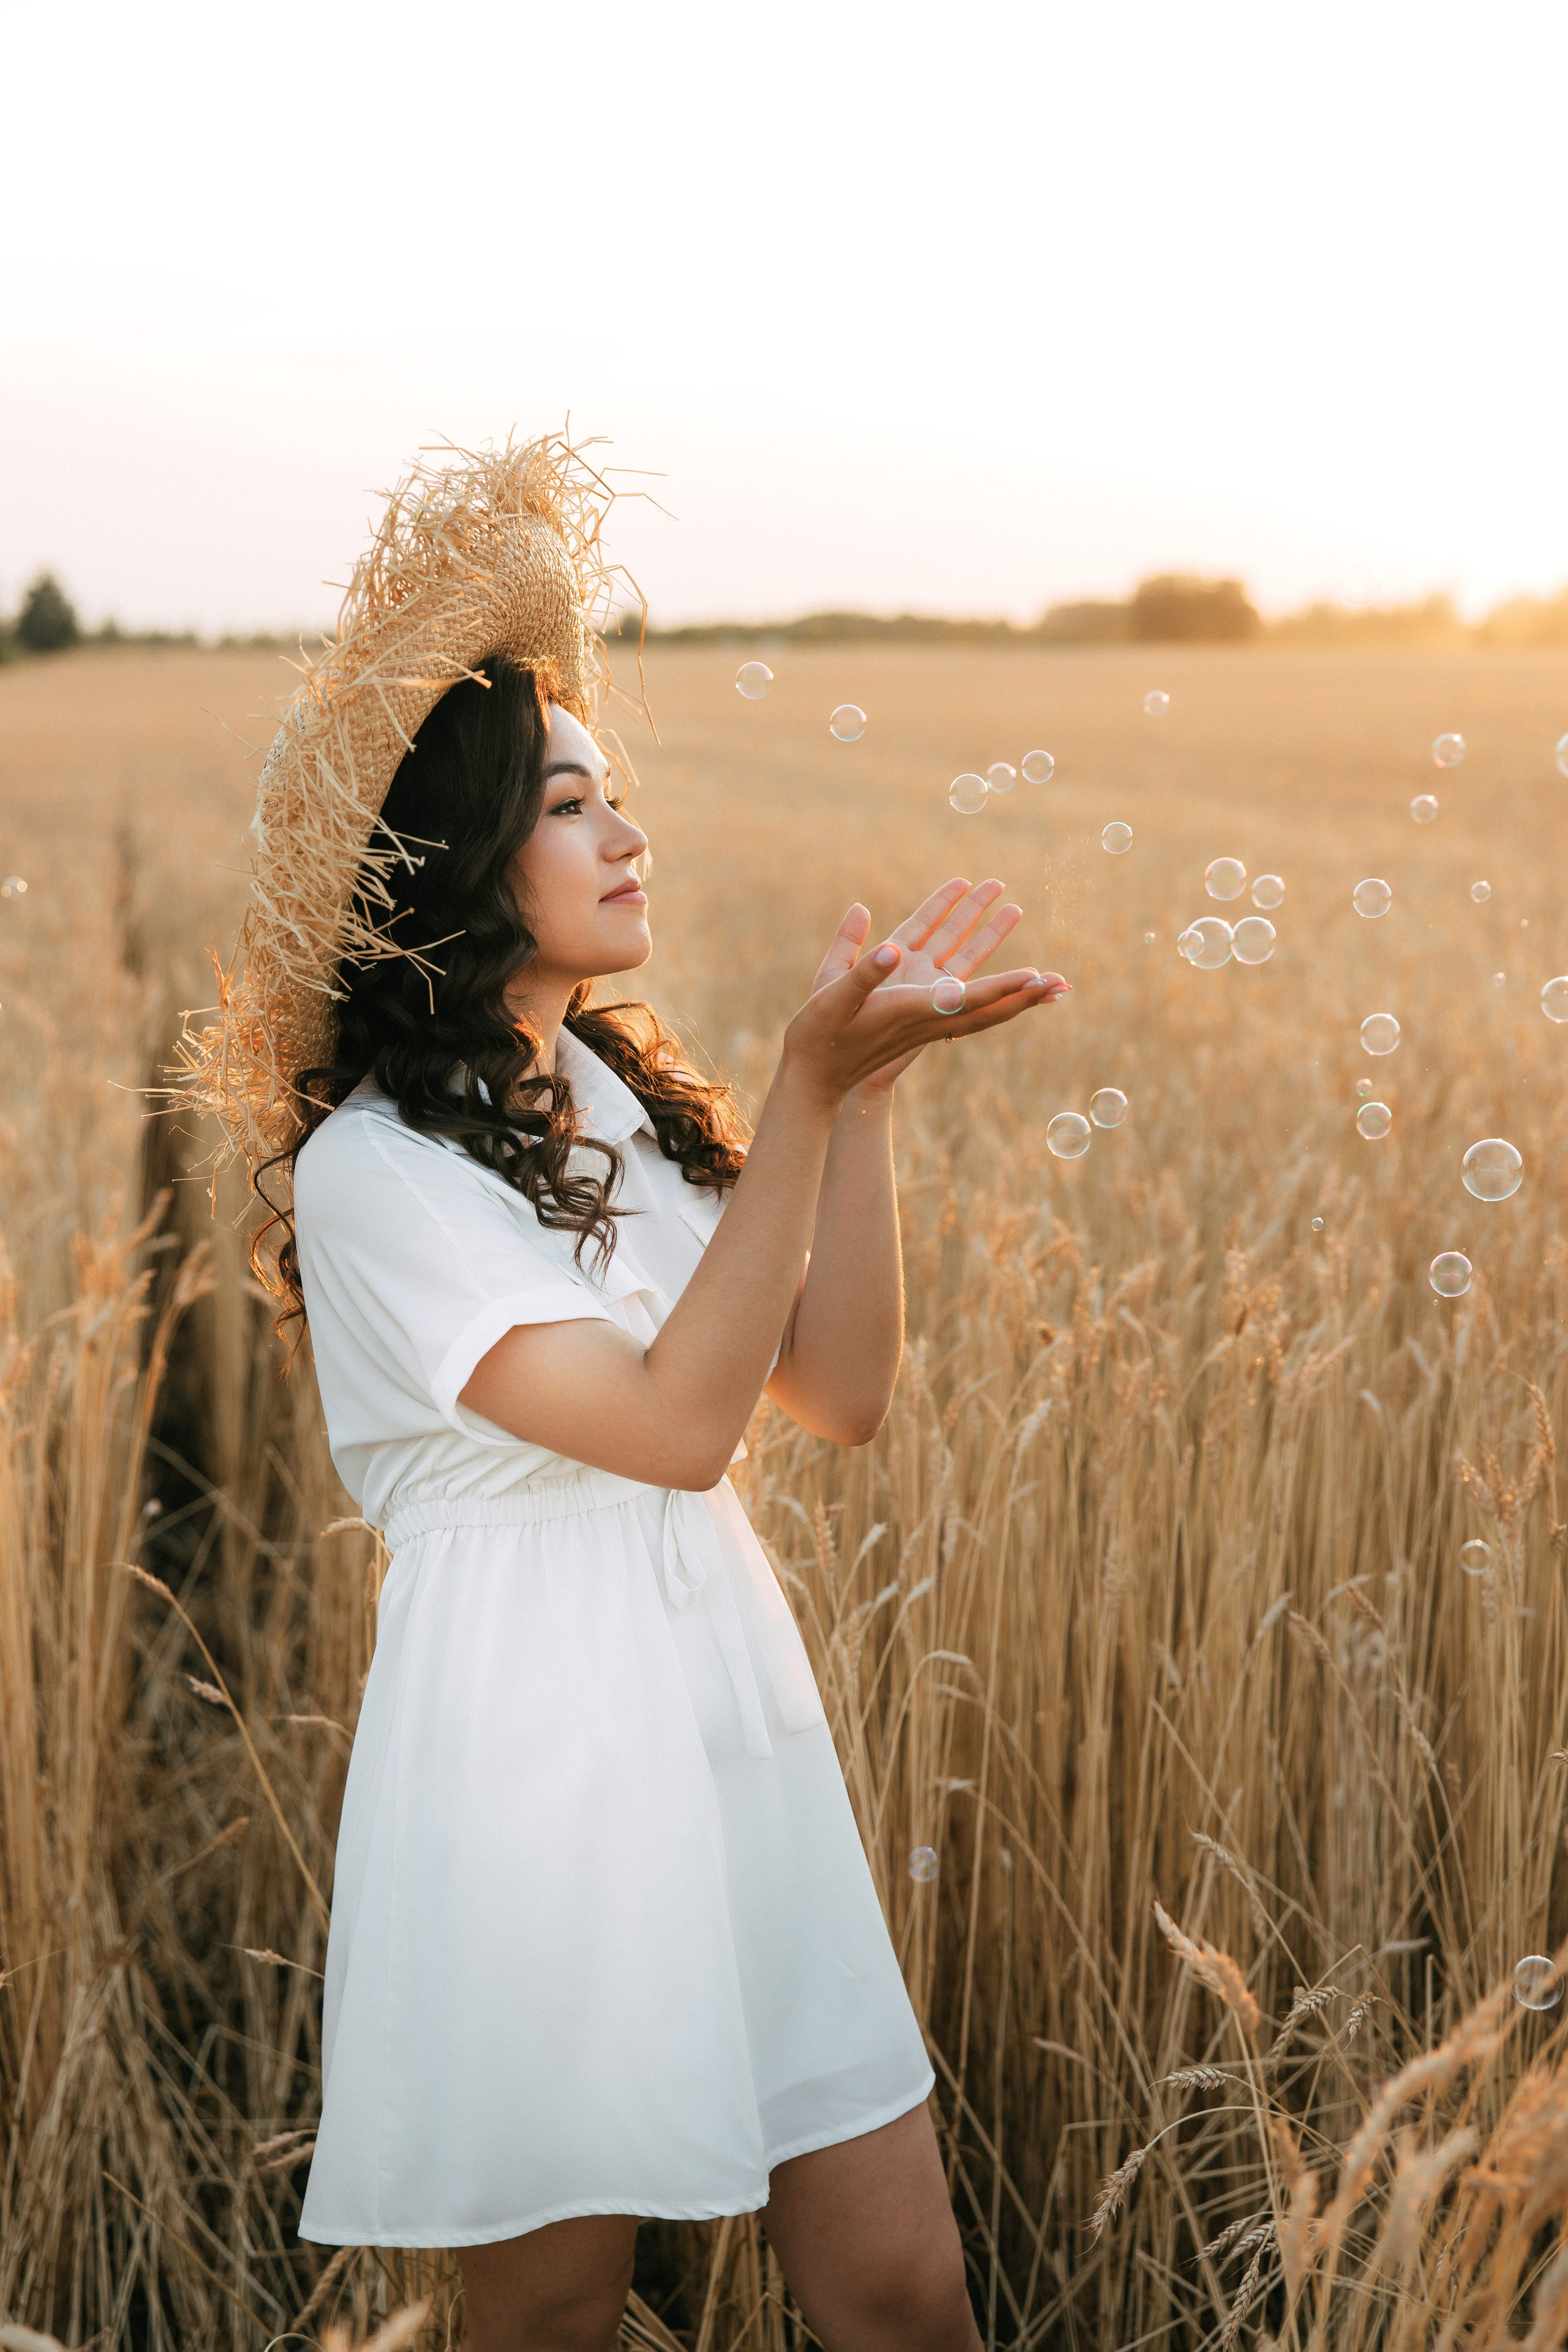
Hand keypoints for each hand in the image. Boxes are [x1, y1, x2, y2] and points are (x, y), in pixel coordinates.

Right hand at [807, 879, 1069, 1093]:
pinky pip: (967, 998)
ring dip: (1013, 981)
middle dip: (1024, 991)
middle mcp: (927, 1016)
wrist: (816, 1075)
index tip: (1035, 978)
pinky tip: (1015, 981)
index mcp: (910, 1011)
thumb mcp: (831, 999)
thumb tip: (892, 946)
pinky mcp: (921, 1012)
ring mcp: (927, 1015)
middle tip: (1063, 981)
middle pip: (988, 1004)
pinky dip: (995, 989)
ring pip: (981, 997)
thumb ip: (861, 969)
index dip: (1002, 987)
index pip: (966, 998)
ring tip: (1047, 971)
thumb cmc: (819, 1037)